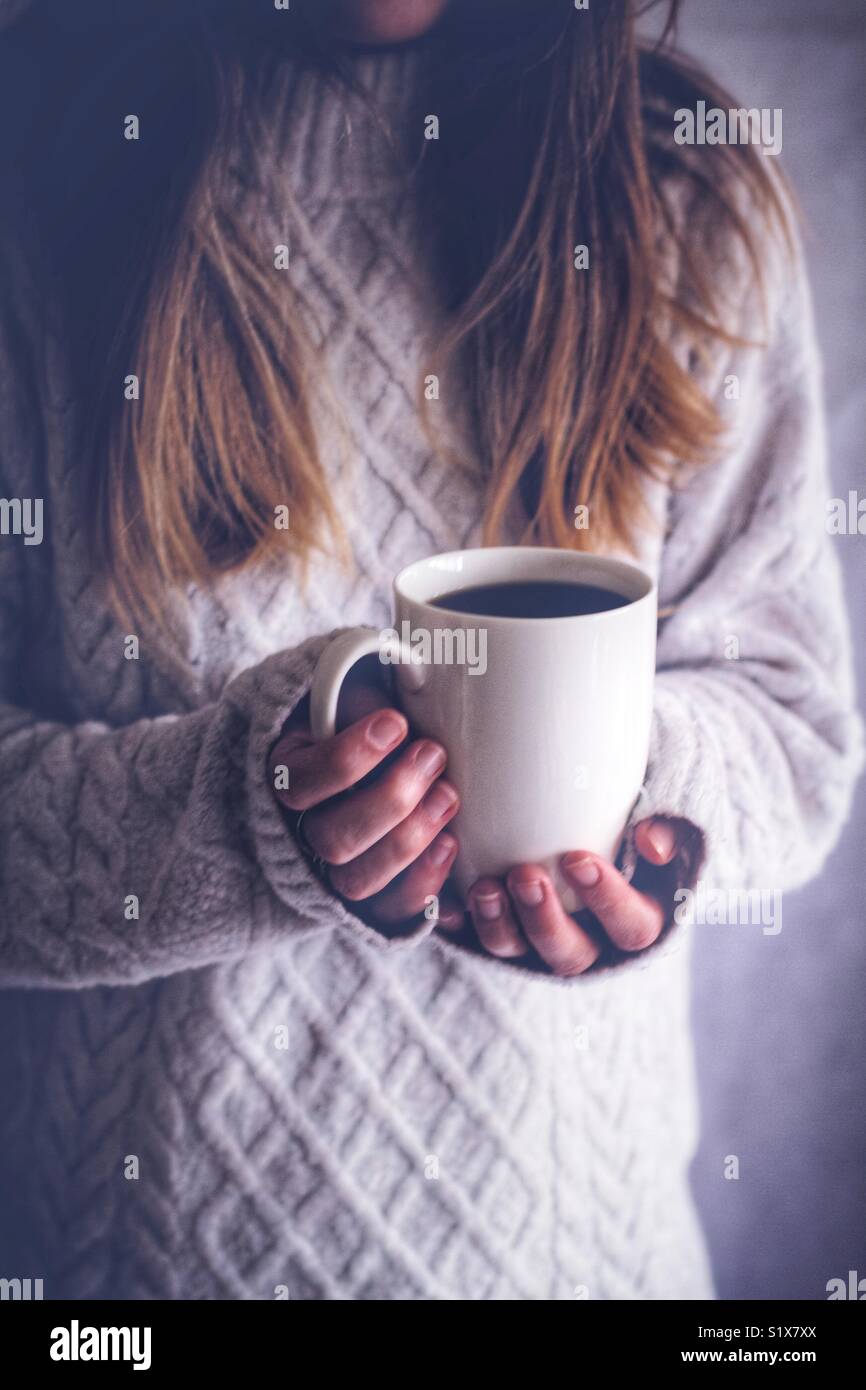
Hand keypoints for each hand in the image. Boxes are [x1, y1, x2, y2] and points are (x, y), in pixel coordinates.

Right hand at [268, 660, 463, 933]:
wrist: (351, 761)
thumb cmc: (352, 716)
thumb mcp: (341, 689)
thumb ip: (356, 677)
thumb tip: (416, 655)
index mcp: (280, 775)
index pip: (301, 782)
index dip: (350, 757)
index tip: (396, 721)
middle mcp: (296, 830)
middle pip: (333, 840)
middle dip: (392, 799)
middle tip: (434, 754)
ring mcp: (329, 870)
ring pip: (357, 880)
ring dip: (410, 840)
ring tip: (449, 794)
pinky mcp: (366, 896)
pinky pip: (387, 909)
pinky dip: (422, 883)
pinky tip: (451, 842)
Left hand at [439, 817, 695, 975]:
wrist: (584, 803)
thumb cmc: (634, 803)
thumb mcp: (666, 805)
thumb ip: (669, 818)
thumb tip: (650, 842)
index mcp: (638, 916)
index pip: (632, 928)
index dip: (607, 901)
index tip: (578, 860)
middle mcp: (588, 938)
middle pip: (569, 955)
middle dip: (544, 921)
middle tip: (525, 875)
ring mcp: (538, 937)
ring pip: (517, 952)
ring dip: (498, 925)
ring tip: (484, 887)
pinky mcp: (500, 925)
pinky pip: (471, 937)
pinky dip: (456, 921)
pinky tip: (443, 901)